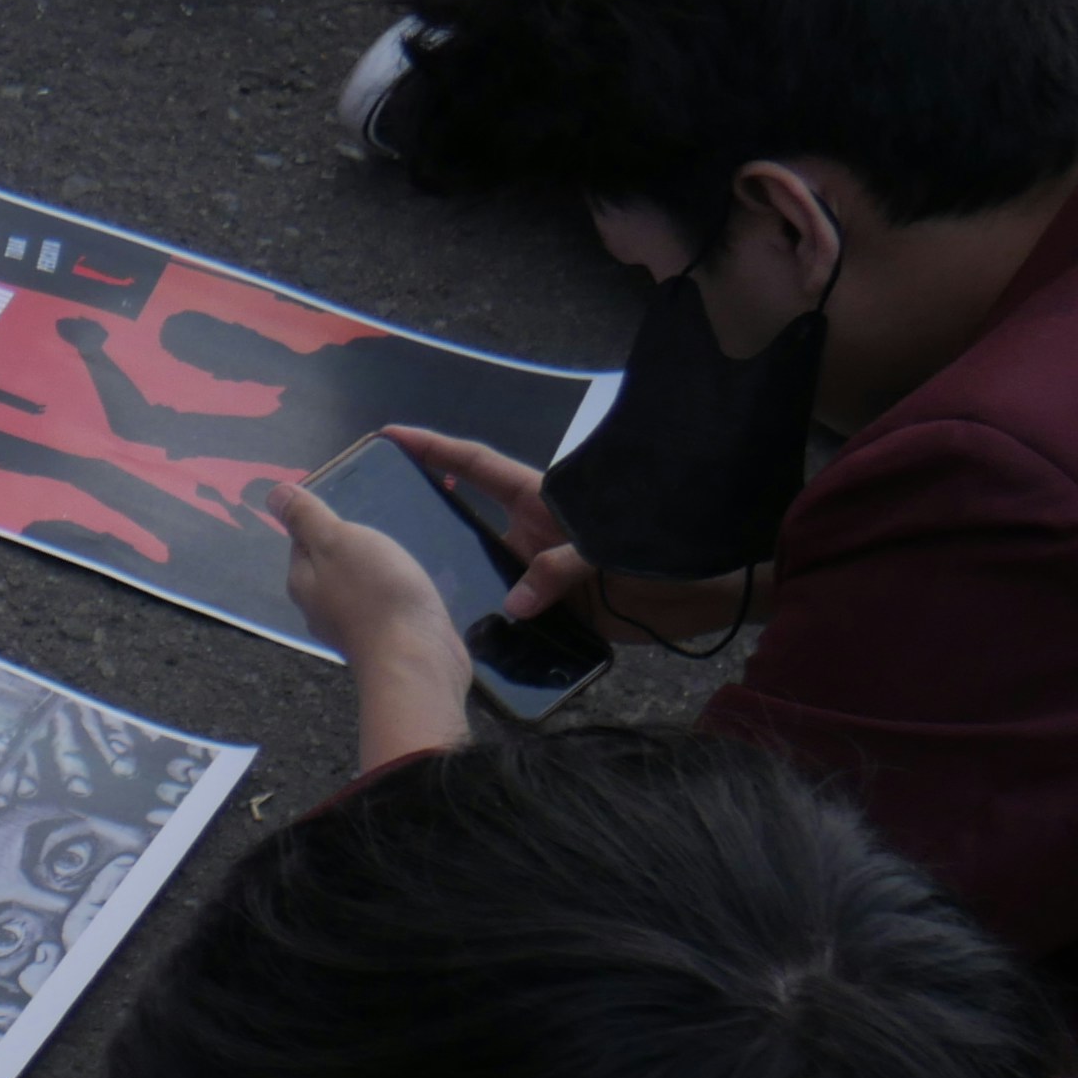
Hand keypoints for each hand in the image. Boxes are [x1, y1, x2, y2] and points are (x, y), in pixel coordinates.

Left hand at [265, 472, 472, 767]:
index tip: (347, 507)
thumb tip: (273, 494)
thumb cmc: (374, 591)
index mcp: (301, 582)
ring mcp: (348, 628)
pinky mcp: (380, 640)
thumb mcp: (336, 540)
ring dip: (370, 571)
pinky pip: (379, 607)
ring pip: (353, 588)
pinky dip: (388, 593)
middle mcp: (317, 608)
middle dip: (347, 548)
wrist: (414, 655)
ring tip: (397, 553)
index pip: (301, 543)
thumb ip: (306, 518)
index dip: (321, 523)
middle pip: (327, 567)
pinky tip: (408, 586)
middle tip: (377, 528)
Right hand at [385, 422, 762, 644]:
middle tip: (370, 524)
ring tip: (398, 592)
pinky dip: (484, 627)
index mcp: (541, 502)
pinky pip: (505, 617)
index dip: (435, 449)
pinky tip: (451, 641)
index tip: (391, 436)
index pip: (477, 466)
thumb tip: (515, 604)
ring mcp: (535, 573)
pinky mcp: (548, 611)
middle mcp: (529, 535)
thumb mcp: (610, 547)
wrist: (707, 597)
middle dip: (422, 518)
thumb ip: (561, 567)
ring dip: (449, 583)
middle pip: (463, 521)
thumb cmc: (664, 552)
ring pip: (478, 573)